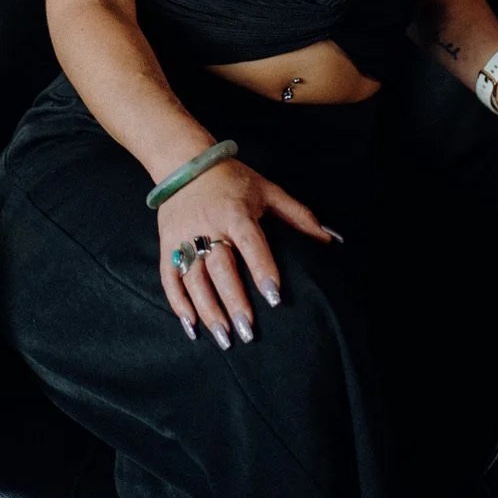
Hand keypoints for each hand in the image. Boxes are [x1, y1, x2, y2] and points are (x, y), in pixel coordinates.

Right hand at [156, 158, 337, 347]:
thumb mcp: (267, 190)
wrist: (184, 161)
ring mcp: (184, 236)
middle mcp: (208, 226)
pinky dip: (178, 302)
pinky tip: (191, 325)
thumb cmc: (233, 178)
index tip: (274, 297)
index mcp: (235, 212)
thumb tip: (330, 239)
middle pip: (220, 267)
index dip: (262, 268)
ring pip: (194, 278)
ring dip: (207, 309)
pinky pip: (169, 276)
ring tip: (223, 336)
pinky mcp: (167, 242)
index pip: (250, 243)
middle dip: (233, 301)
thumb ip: (297, 215)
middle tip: (246, 331)